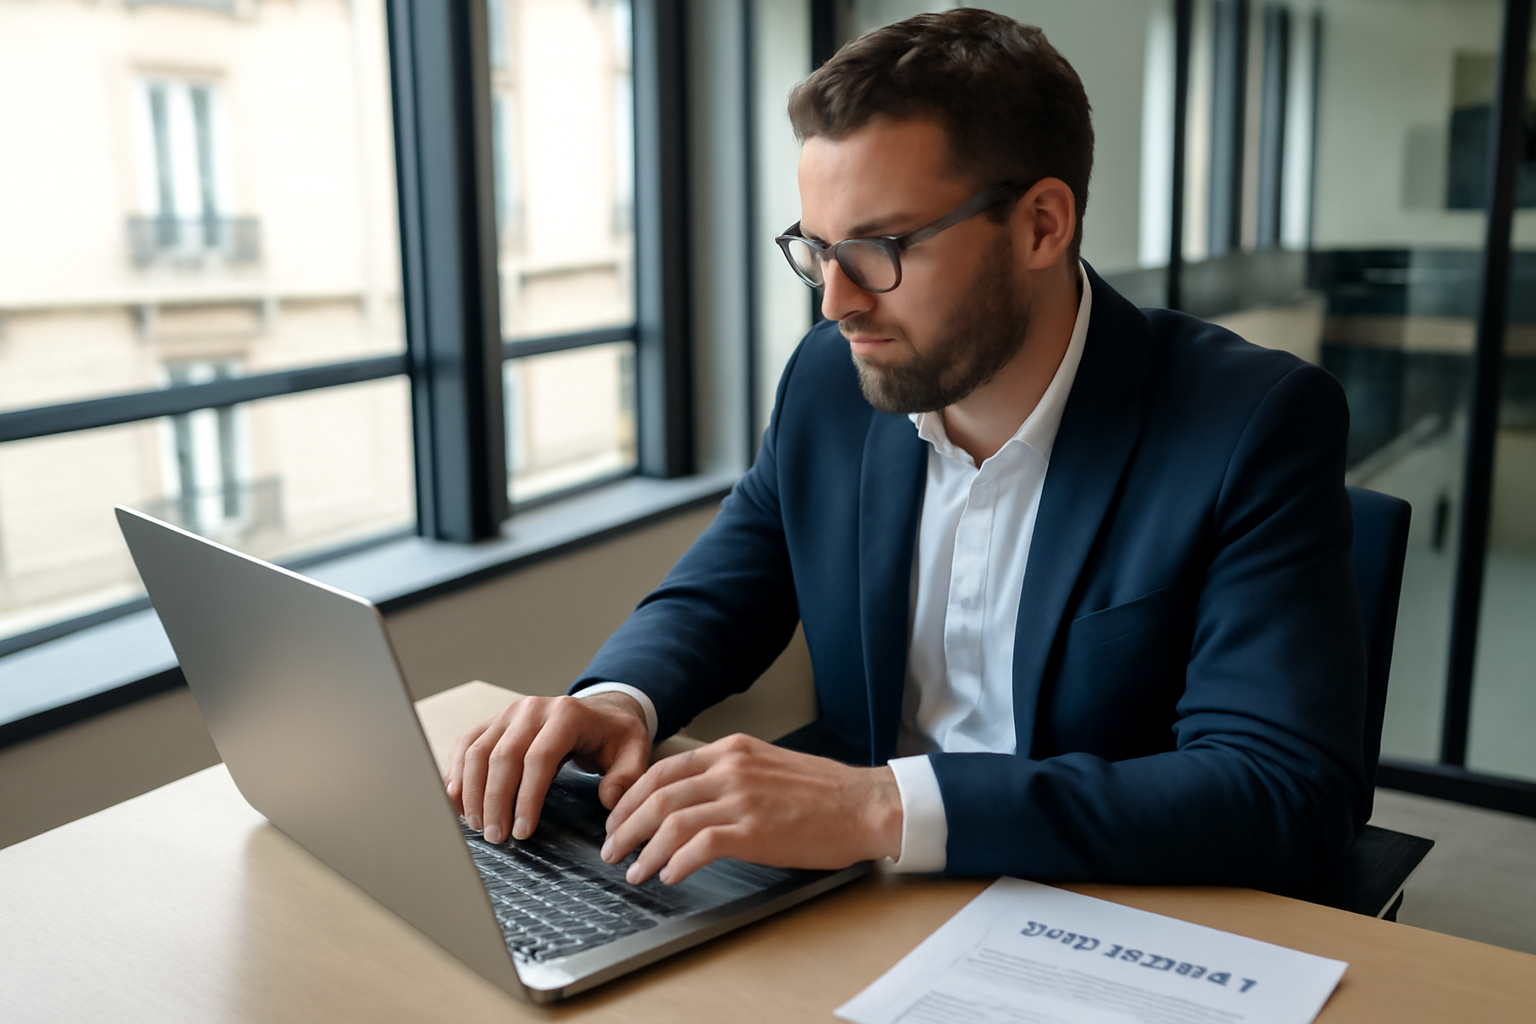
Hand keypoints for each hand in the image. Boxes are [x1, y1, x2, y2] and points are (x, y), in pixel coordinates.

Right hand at [445, 692, 650, 843]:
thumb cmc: (614, 736)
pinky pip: (466, 746)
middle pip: (503, 756)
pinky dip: (457, 775)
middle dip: (495, 801)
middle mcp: (532, 709)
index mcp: (567, 715)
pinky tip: (459, 804)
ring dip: (472, 792)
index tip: (522, 832)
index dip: (527, 797)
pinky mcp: (493, 721)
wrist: (600, 712)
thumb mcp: (634, 751)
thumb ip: (627, 776)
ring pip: (477, 752)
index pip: (539, 758)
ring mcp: (508, 713)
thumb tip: (609, 799)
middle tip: (496, 838)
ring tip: (479, 827)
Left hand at [598, 733, 902, 884]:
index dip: (631, 797)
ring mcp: (742, 798)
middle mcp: (731, 768)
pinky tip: (669, 875)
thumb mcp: (767, 767)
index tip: (618, 819)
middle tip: (612, 848)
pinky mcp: (755, 830)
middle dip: (625, 825)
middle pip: (657, 794)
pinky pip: (699, 846)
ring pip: (671, 821)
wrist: (866, 806)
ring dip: (644, 849)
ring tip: (633, 870)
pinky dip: (675, 863)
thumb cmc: (823, 793)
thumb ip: (728, 775)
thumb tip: (689, 800)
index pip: (662, 769)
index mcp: (731, 750)